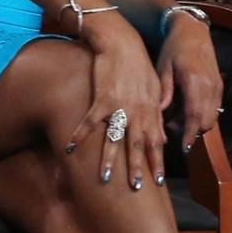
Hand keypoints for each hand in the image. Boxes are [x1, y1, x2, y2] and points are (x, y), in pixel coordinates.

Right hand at [67, 11, 163, 188]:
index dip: (157, 161)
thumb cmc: (139, 67)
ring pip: (114, 138)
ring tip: (106, 178)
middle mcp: (136, 112)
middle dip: (137, 167)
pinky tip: (69, 149)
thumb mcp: (155, 91)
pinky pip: (89, 122)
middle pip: (137, 145)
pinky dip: (79, 136)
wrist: (122, 45)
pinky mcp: (100, 99)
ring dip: (109, 159)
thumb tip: (162, 138)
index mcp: (150, 111)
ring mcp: (118, 107)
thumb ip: (158, 116)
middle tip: (137, 187)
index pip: (156, 142)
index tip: (159, 181)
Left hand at [156, 12, 222, 162]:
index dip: (190, 135)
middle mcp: (209, 86)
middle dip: (192, 131)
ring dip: (198, 124)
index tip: (184, 148)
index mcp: (194, 82)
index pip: (195, 116)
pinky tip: (187, 109)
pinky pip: (215, 107)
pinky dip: (203, 114)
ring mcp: (217, 85)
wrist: (193, 31)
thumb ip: (164, 93)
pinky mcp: (219, 85)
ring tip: (177, 119)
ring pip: (213, 116)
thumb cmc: (174, 48)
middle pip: (207, 121)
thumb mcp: (163, 69)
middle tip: (173, 129)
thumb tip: (158, 115)